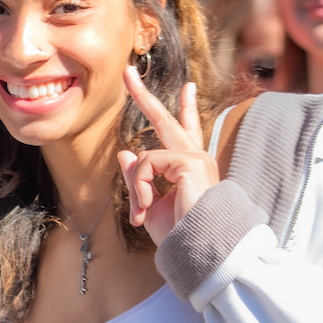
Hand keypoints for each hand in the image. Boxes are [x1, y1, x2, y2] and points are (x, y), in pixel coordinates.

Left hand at [116, 66, 219, 245]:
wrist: (198, 251)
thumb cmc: (180, 234)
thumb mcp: (149, 203)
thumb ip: (137, 177)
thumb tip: (124, 150)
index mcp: (189, 167)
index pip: (187, 131)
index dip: (186, 109)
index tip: (189, 87)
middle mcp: (195, 158)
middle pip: (166, 120)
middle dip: (144, 96)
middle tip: (128, 72)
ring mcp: (195, 158)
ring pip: (144, 157)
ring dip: (136, 188)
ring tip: (143, 213)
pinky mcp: (190, 162)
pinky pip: (147, 164)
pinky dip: (141, 186)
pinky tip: (148, 207)